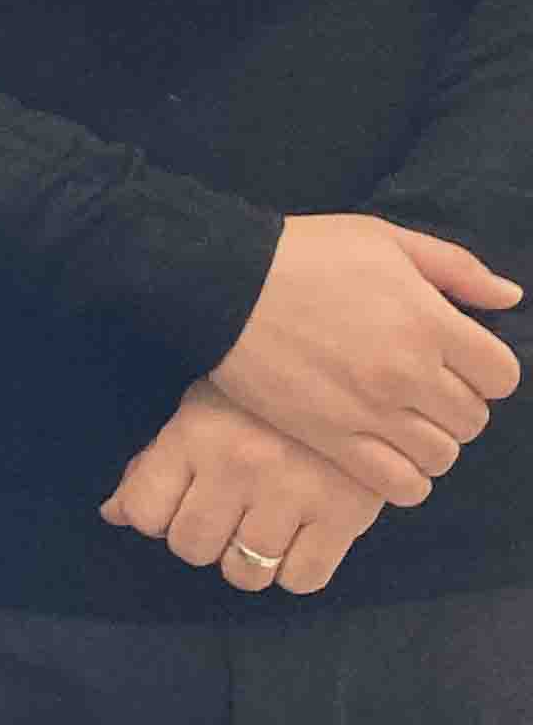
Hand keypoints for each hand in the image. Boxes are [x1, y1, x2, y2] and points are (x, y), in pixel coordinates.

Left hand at [104, 383, 384, 595]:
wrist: (357, 371)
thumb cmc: (264, 396)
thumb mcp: (200, 410)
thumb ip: (155, 463)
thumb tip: (115, 514)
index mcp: (195, 435)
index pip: (145, 513)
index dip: (155, 518)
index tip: (176, 506)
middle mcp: (240, 466)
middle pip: (192, 547)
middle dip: (201, 539)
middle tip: (223, 517)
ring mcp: (294, 492)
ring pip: (246, 572)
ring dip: (247, 560)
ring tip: (261, 528)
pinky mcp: (346, 514)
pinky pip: (302, 579)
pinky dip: (295, 571)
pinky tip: (298, 540)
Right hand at [207, 215, 520, 504]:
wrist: (221, 282)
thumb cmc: (303, 253)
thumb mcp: (384, 239)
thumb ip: (456, 267)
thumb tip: (511, 297)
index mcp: (429, 322)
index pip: (501, 376)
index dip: (485, 371)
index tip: (456, 363)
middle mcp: (408, 372)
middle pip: (473, 420)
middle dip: (456, 407)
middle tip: (423, 392)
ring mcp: (369, 409)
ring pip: (442, 456)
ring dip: (431, 444)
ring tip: (404, 425)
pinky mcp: (330, 436)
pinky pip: (398, 484)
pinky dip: (406, 480)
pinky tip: (388, 457)